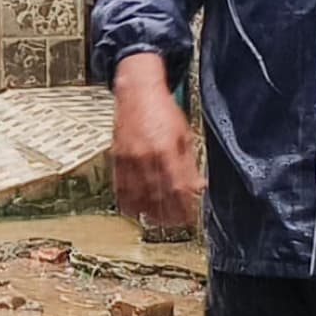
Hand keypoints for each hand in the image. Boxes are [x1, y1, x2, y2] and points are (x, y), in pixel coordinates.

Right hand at [109, 54, 203, 234]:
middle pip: (158, 197)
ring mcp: (128, 159)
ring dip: (150, 213)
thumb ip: (189, 164)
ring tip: (159, 221)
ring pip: (138, 196)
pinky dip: (129, 203)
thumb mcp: (184, 135)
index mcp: (166, 149)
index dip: (184, 206)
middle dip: (169, 214)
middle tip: (177, 224)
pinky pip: (121, 188)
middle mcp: (145, 157)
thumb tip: (198, 187)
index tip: (190, 216)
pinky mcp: (117, 159)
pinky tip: (136, 211)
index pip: (177, 188)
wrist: (136, 92)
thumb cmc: (162, 110)